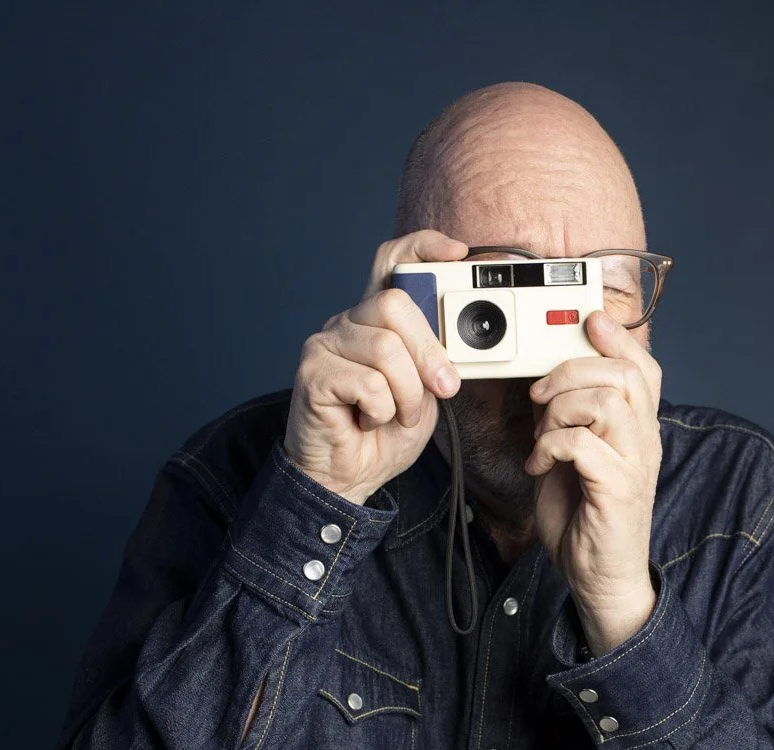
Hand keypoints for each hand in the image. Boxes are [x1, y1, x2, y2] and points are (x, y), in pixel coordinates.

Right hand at [284, 229, 466, 504]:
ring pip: (386, 348)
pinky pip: (367, 381)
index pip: (393, 262)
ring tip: (398, 415)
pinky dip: (382, 410)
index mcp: (377, 321)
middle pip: (396, 304)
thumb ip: (437, 358)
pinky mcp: (312, 372)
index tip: (457, 253)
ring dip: (408, 392)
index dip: (423, 247)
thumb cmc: (383, 434)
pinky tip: (369, 420)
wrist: (348, 479)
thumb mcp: (427, 392)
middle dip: (429, 351)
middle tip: (443, 388)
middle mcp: (349, 323)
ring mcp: (326, 344)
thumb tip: (461, 338)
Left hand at [525, 309, 664, 653]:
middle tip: (542, 395)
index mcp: (637, 429)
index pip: (644, 368)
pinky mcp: (617, 489)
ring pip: (606, 401)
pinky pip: (582, 443)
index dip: (619, 338)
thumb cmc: (586, 518)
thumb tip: (547, 384)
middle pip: (623, 374)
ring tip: (542, 433)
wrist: (600, 577)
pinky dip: (549, 446)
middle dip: (572, 371)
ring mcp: (634, 464)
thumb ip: (569, 419)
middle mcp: (644, 441)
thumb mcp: (573, 457)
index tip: (590, 320)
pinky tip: (539, 464)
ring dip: (560, 408)